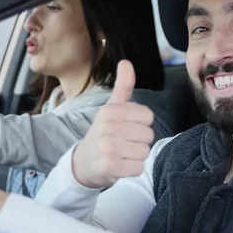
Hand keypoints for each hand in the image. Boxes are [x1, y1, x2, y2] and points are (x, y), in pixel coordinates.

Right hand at [72, 60, 154, 187]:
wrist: (83, 163)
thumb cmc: (103, 134)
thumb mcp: (111, 109)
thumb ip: (122, 87)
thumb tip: (126, 62)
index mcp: (110, 110)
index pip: (148, 116)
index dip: (141, 125)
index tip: (126, 128)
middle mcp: (107, 126)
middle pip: (148, 135)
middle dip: (139, 142)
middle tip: (123, 144)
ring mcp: (107, 146)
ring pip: (145, 152)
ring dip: (136, 157)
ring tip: (121, 155)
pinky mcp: (109, 166)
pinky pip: (138, 168)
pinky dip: (133, 170)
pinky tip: (120, 166)